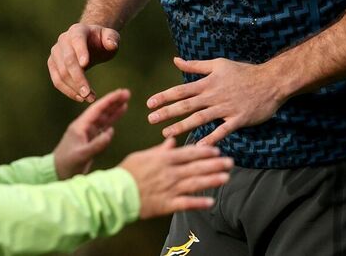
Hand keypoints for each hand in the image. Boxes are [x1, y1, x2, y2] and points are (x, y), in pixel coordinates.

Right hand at [47, 23, 120, 102]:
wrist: (90, 42)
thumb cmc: (102, 40)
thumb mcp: (111, 37)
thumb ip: (112, 39)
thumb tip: (111, 45)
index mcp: (77, 30)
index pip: (77, 40)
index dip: (80, 51)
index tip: (86, 65)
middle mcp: (63, 40)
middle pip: (68, 60)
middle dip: (78, 78)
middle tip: (89, 94)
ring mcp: (55, 52)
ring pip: (61, 73)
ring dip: (74, 88)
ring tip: (89, 98)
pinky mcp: (53, 64)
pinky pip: (57, 80)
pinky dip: (67, 90)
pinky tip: (80, 97)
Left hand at [52, 89, 128, 179]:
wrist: (57, 173)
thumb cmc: (67, 164)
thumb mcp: (81, 155)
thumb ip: (96, 145)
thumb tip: (111, 131)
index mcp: (80, 126)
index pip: (96, 110)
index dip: (109, 100)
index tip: (120, 93)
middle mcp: (84, 127)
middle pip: (101, 111)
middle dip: (113, 102)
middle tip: (127, 93)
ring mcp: (87, 133)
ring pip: (103, 118)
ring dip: (114, 110)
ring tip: (126, 102)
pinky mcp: (90, 140)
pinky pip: (103, 127)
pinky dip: (111, 121)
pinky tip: (118, 116)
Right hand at [118, 138, 232, 218]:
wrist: (115, 193)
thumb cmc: (127, 172)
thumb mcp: (142, 155)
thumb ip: (160, 149)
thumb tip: (171, 141)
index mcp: (164, 159)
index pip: (189, 153)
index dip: (205, 152)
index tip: (217, 151)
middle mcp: (170, 172)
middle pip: (197, 167)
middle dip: (215, 165)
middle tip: (230, 162)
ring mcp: (169, 188)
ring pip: (195, 183)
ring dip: (212, 180)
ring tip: (226, 178)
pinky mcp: (167, 204)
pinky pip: (186, 203)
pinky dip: (198, 202)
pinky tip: (210, 202)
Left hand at [146, 57, 285, 145]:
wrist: (270, 81)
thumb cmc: (244, 72)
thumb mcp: (218, 64)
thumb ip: (195, 65)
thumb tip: (175, 60)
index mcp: (208, 83)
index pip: (181, 90)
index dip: (164, 97)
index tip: (149, 104)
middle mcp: (214, 96)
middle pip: (186, 105)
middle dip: (167, 113)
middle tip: (150, 120)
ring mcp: (226, 108)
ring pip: (200, 119)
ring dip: (182, 126)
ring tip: (166, 134)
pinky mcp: (238, 119)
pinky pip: (222, 131)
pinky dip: (211, 138)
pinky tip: (199, 147)